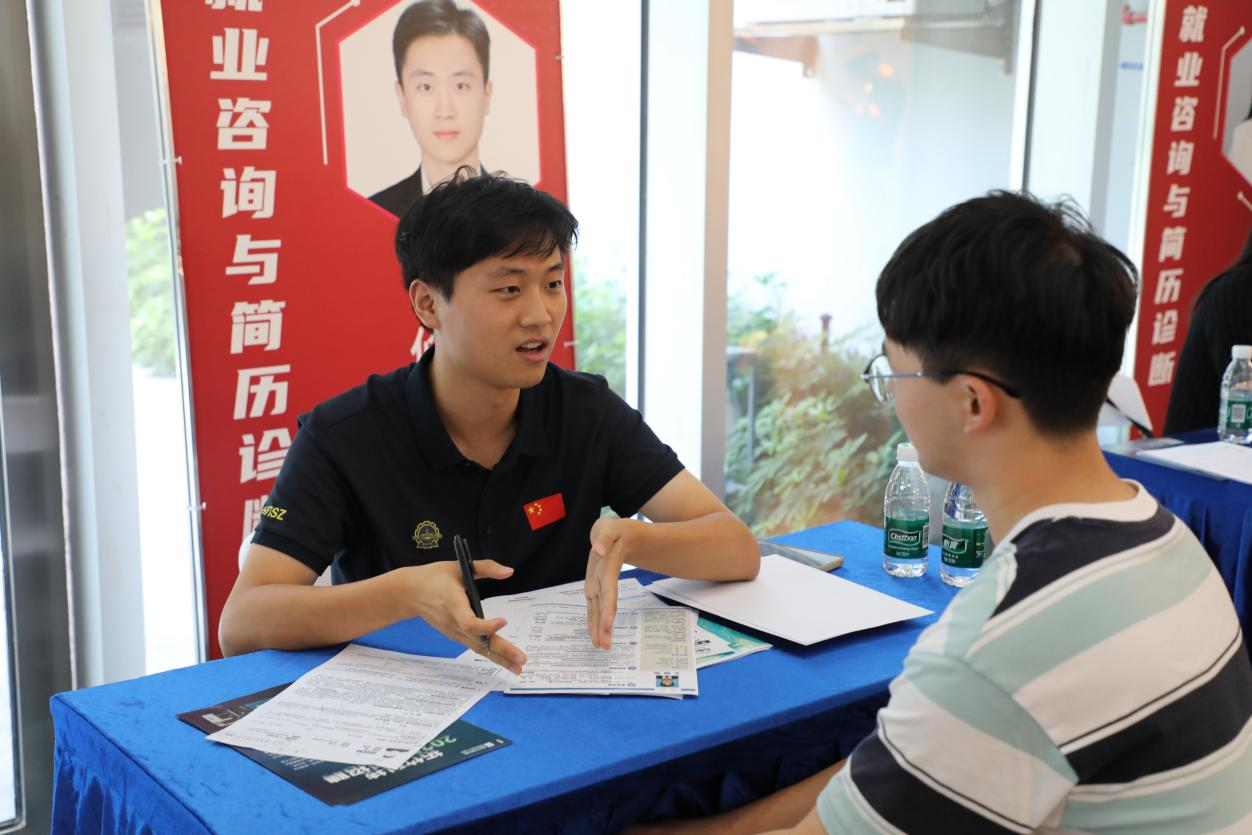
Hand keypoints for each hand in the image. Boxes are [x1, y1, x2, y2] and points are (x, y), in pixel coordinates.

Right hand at [402, 560, 526, 673]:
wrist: (409, 593)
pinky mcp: (455, 635)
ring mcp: (453, 632)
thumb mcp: (459, 566)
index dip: (486, 626)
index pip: (469, 622)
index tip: (504, 621)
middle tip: (522, 660)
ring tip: (518, 668)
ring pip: (478, 648)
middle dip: (501, 651)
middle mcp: (453, 622)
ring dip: (499, 659)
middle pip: (478, 642)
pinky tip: (504, 660)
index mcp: (453, 604)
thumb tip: (509, 571)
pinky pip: (474, 646)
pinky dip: (490, 654)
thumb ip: (486, 567)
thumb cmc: (435, 577)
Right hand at [585, 517, 640, 648]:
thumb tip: (598, 550)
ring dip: (597, 628)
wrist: (607, 531)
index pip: (606, 592)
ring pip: (596, 609)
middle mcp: (595, 580)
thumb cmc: (611, 530)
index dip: (607, 609)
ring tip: (601, 646)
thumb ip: (603, 540)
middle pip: (599, 606)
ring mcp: (594, 585)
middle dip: (600, 626)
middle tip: (603, 646)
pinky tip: (597, 635)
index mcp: (601, 569)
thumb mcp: (608, 529)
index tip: (608, 626)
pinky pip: (596, 608)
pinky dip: (596, 622)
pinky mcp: (595, 588)